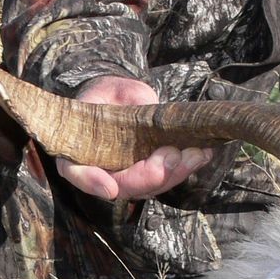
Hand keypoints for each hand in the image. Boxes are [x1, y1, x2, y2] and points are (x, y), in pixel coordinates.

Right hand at [54, 76, 213, 200]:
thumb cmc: (108, 94)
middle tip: (173, 156)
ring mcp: (125, 176)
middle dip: (150, 176)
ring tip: (196, 154)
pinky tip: (202, 153)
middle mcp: (99, 171)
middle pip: (122, 186)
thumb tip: (144, 114)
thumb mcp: (111, 90)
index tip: (109, 188)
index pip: (77, 173)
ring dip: (175, 174)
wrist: (119, 100)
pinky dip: (185, 168)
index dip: (92, 182)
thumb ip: (123, 102)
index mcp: (78, 151)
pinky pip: (165, 178)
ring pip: (148, 187)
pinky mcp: (147, 174)